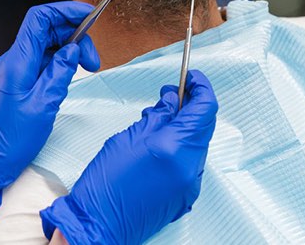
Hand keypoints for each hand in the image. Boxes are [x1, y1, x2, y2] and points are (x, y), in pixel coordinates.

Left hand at [0, 1, 99, 223]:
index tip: (88, 15)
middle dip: (74, 36)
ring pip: (44, 46)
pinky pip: (38, 61)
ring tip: (85, 69)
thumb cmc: (8, 141)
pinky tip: (67, 77)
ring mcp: (12, 70)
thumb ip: (60, 72)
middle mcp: (12, 60)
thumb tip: (73, 49)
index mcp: (17, 62)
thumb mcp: (43, 106)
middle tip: (93, 59)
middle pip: (45, 31)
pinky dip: (57, 63)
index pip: (40, 19)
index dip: (65, 11)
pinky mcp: (14, 82)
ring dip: (67, 51)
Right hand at [41, 69, 217, 244]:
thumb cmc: (106, 182)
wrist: (99, 226)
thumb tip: (172, 99)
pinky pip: (191, 162)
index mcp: (175, 148)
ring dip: (185, 125)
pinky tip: (161, 142)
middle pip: (204, 125)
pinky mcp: (185, 196)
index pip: (205, 108)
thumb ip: (157, 116)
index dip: (201, 87)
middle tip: (170, 94)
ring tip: (158, 119)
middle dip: (191, 105)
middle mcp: (189, 167)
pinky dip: (181, 145)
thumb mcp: (129, 136)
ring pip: (198, 143)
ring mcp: (190, 184)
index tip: (191, 77)